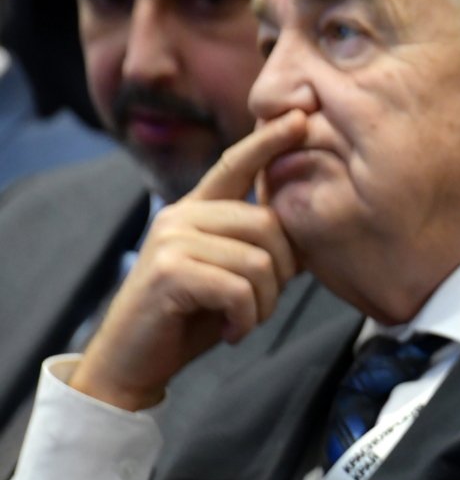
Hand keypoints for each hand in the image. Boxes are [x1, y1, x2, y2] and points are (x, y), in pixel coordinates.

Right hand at [71, 113, 307, 410]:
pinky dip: (246, 318)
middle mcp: (182, 215)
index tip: (300, 118)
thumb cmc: (190, 318)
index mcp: (197, 210)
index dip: (269, 141)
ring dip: (263, 303)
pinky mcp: (169, 271)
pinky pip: (240, 289)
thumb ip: (255, 246)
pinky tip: (229, 330)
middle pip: (269, 225)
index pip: (236, 165)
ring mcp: (172, 240)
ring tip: (241, 319)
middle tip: (261, 303)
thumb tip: (305, 234)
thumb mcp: (228, 273)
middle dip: (282, 273)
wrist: (134, 361)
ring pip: (259, 262)